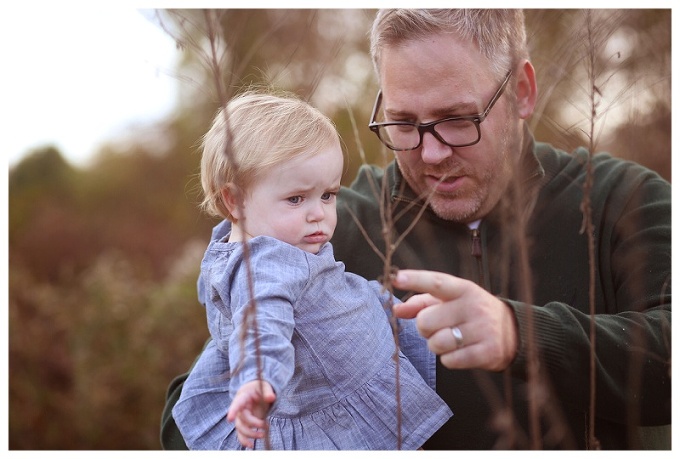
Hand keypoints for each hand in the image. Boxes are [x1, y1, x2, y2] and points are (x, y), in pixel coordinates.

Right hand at [227, 379, 275, 447]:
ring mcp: (241, 417)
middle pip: (242, 419)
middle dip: (253, 424)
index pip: (237, 404)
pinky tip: (251, 445)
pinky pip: (241, 434)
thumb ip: (268, 392)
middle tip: (265, 425)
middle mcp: (240, 408)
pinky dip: (244, 441)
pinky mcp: (244, 424)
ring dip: (250, 434)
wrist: (255, 391)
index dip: (233, 411)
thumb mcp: (264, 386)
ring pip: (240, 428)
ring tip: (262, 435)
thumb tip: (271, 398)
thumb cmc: (259, 388)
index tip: (230, 419)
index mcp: (243, 397)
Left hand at [392, 269, 517, 371]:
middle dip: (425, 328)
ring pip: (436, 343)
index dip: (414, 280)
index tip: (395, 277)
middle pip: (425, 322)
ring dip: (436, 345)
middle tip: (439, 327)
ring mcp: (482, 330)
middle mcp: (473, 307)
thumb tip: (396, 309)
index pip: (436, 282)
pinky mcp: (487, 352)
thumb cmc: (471, 313)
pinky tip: (461, 351)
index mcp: (463, 289)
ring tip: (451, 340)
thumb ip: (421, 303)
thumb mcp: (451, 301)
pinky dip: (449, 359)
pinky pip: (449, 361)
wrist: (514, 332)